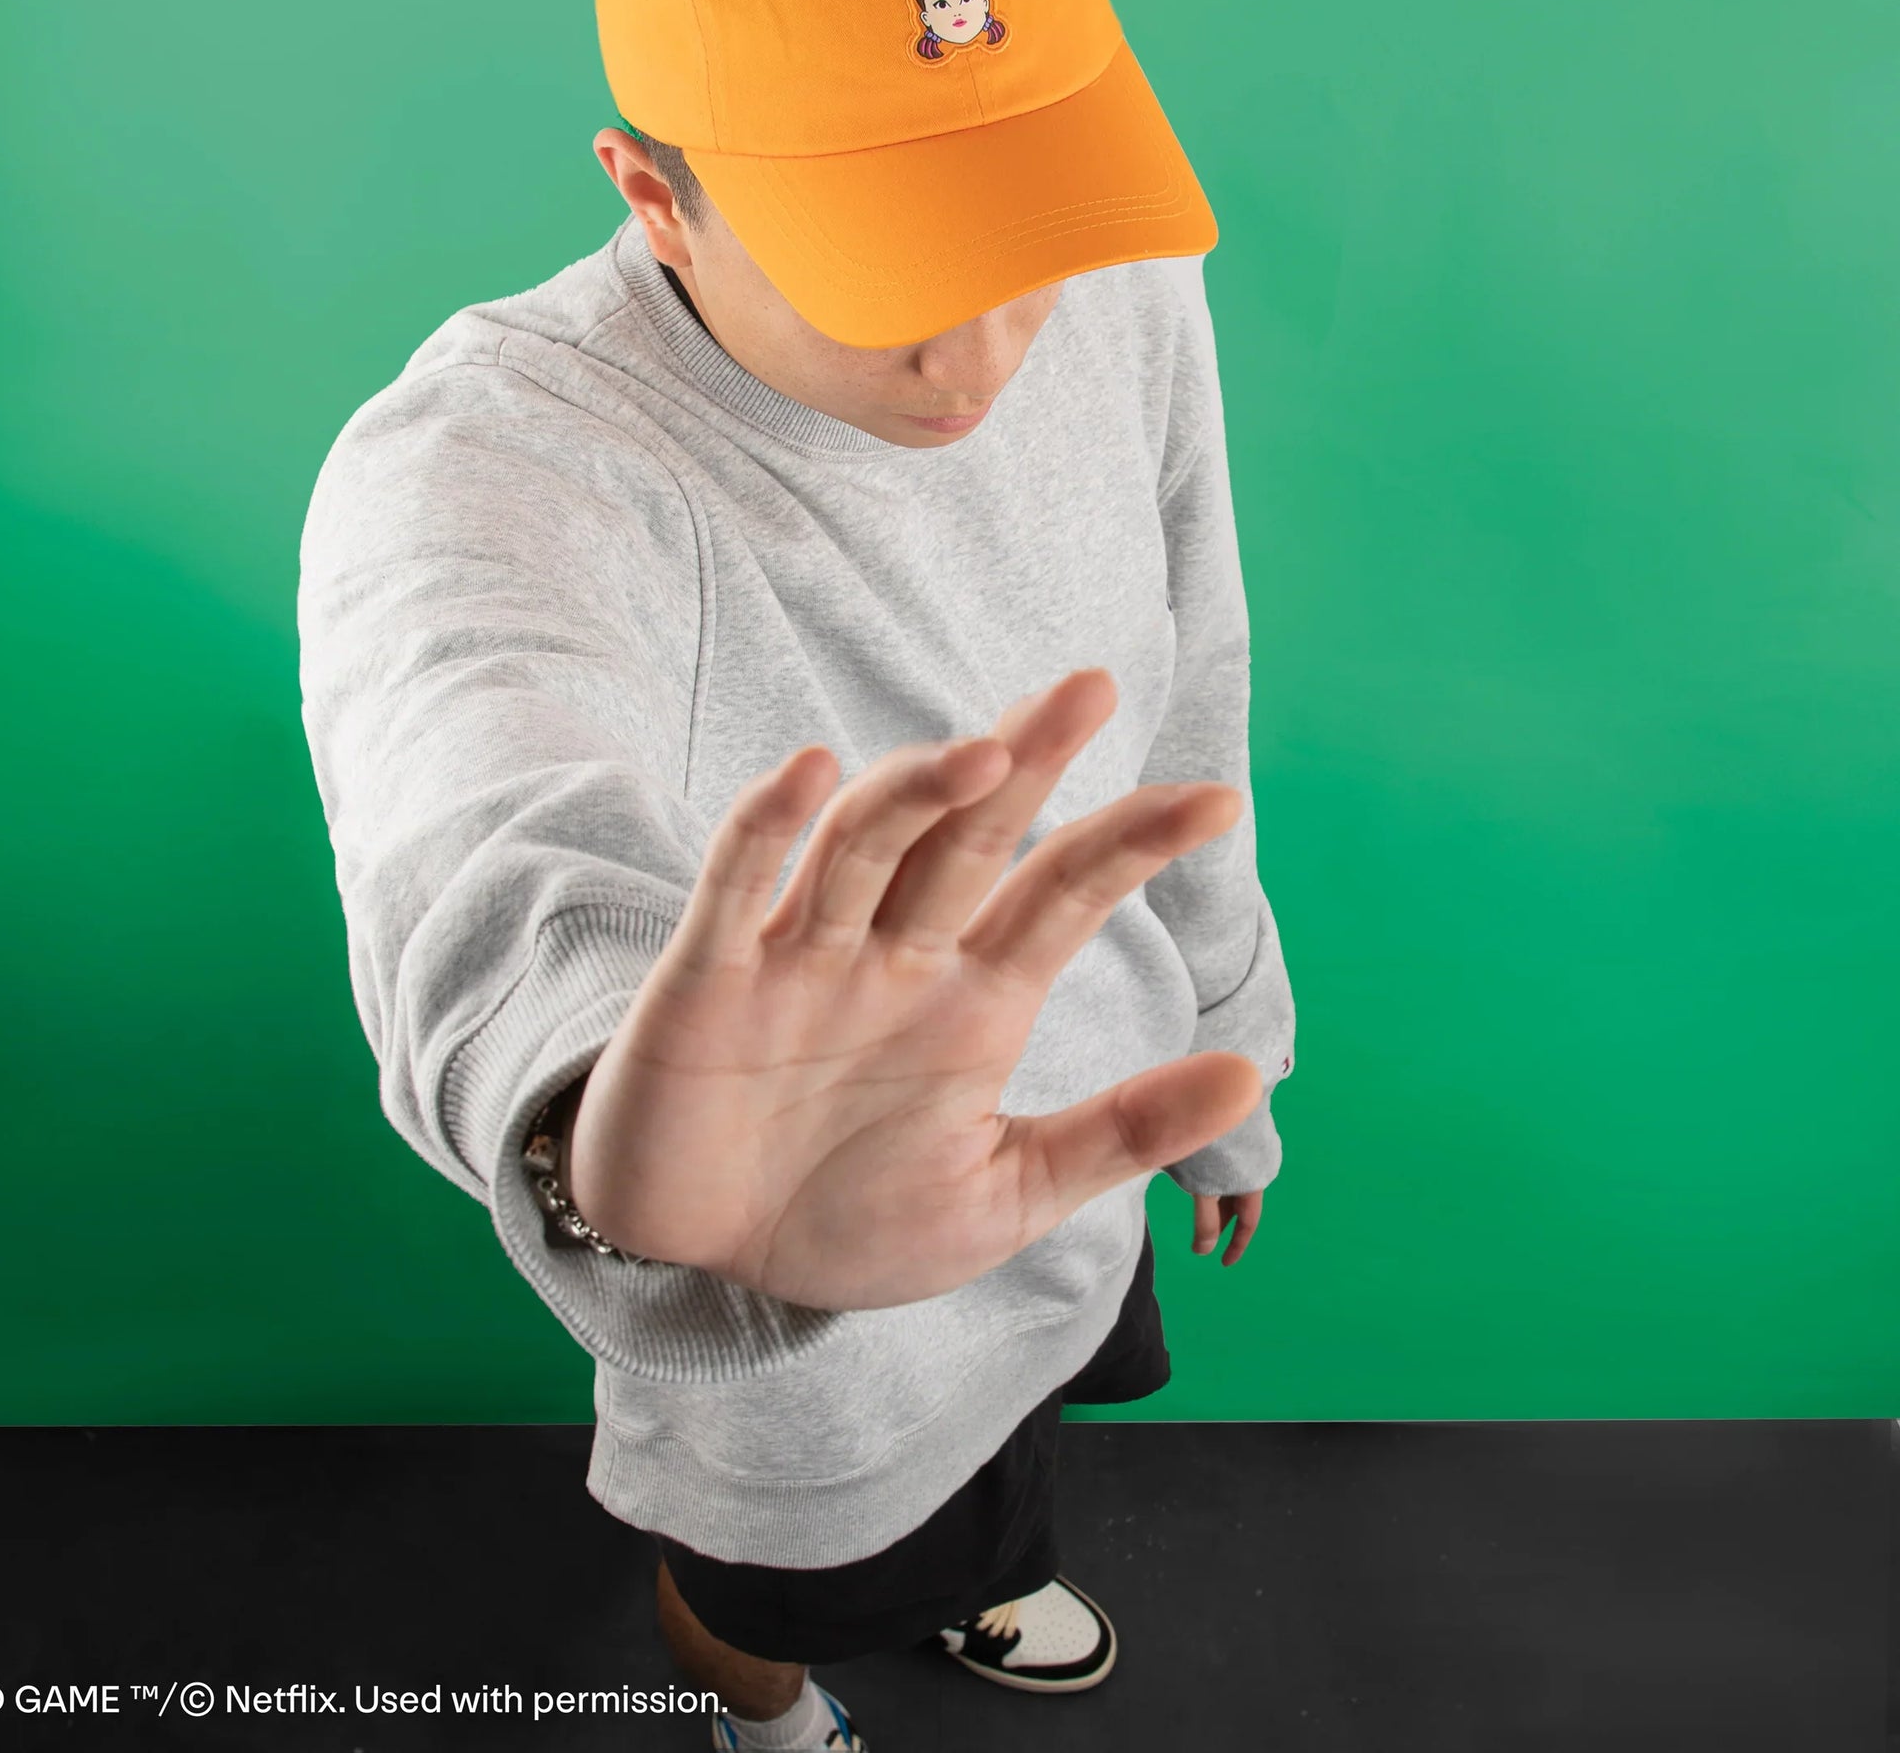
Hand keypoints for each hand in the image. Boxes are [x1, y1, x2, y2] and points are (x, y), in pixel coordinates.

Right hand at [567, 666, 1266, 1311]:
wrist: (713, 1272)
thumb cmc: (856, 1221)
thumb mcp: (1008, 1194)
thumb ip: (1119, 1133)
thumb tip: (1254, 1076)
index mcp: (973, 1001)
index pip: (1063, 896)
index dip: (1133, 844)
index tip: (1219, 802)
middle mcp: (895, 959)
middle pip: (968, 837)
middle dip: (1026, 763)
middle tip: (1090, 691)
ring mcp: (802, 960)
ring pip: (863, 845)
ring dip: (917, 793)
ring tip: (983, 751)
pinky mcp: (709, 982)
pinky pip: (737, 889)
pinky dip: (768, 830)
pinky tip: (812, 772)